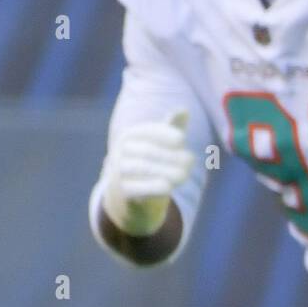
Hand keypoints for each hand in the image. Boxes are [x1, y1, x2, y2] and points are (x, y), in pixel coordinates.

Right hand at [101, 110, 193, 235]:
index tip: (182, 140)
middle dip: (172, 156)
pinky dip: (153, 187)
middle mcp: (120, 151)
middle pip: (148, 151)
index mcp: (130, 135)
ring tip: (184, 176)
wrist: (130, 196)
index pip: (148, 131)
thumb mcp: (162, 144)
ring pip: (142, 168)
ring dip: (167, 171)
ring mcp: (117, 171)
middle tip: (191, 162)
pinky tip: (169, 188)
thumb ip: (173, 128)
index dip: (165, 134)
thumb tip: (184, 110)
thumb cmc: (152, 162)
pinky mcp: (120, 191)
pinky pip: (136, 188)